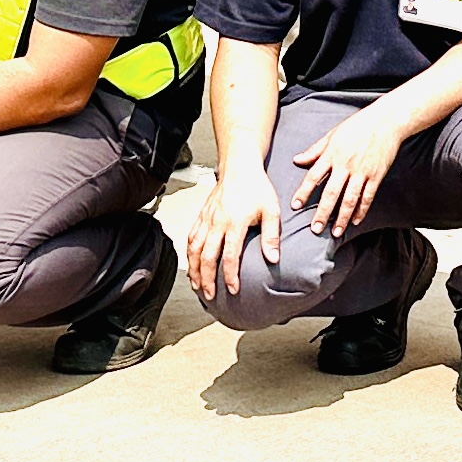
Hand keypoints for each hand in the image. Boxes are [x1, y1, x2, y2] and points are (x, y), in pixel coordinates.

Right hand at [185, 159, 283, 302]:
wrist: (240, 166)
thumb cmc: (257, 187)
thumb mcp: (271, 210)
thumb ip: (272, 236)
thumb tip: (273, 259)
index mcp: (234, 222)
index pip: (229, 256)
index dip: (230, 276)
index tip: (234, 289)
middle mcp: (217, 222)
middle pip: (206, 256)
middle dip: (207, 279)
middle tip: (210, 295)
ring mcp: (207, 218)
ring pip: (194, 248)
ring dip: (194, 269)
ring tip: (197, 285)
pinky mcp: (202, 215)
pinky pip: (191, 237)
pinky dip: (189, 253)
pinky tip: (191, 263)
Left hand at [291, 107, 404, 236]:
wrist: (386, 121)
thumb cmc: (358, 125)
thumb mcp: (332, 134)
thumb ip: (315, 150)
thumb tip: (297, 160)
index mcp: (332, 153)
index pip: (313, 176)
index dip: (304, 192)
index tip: (296, 206)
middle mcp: (345, 164)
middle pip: (331, 193)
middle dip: (322, 212)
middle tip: (315, 229)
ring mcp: (362, 171)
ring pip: (350, 199)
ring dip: (342, 217)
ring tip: (336, 231)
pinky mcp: (376, 175)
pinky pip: (367, 196)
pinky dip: (361, 210)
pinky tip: (356, 220)